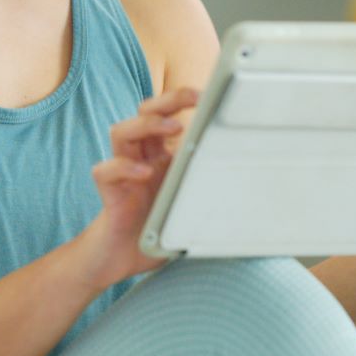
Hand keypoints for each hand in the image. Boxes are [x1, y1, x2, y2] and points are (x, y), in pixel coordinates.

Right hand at [79, 86, 199, 287]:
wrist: (119, 261)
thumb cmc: (156, 233)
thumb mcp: (191, 208)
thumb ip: (210, 194)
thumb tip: (250, 189)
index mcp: (161, 157)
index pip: (168, 116)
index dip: (183, 100)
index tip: (209, 94)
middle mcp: (141, 158)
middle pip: (145, 112)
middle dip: (168, 100)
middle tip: (192, 98)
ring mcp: (123, 173)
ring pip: (121, 132)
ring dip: (146, 125)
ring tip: (171, 128)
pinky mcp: (109, 192)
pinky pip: (105, 170)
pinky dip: (123, 167)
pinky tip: (143, 174)